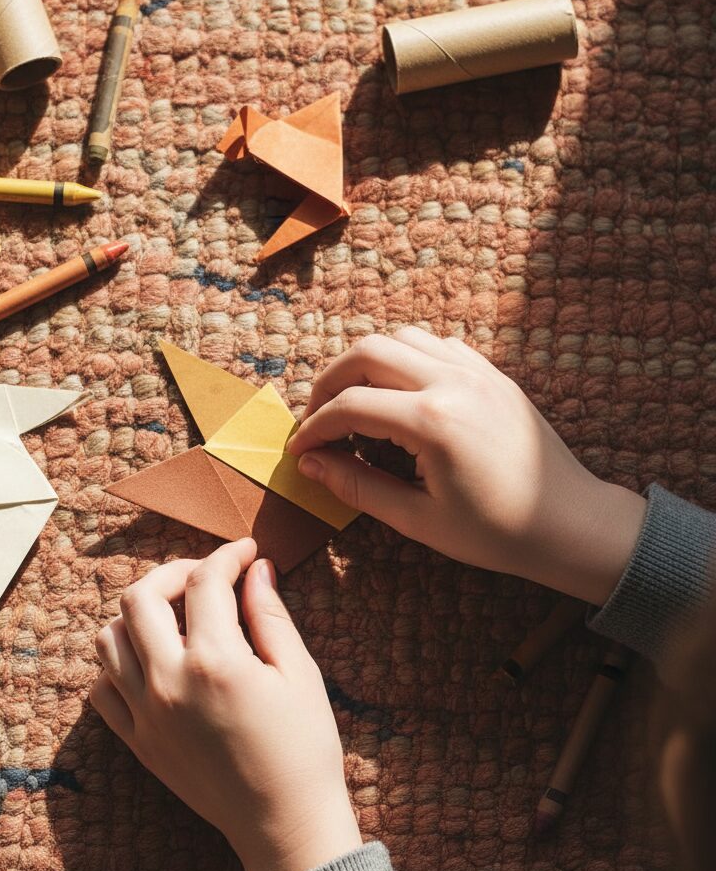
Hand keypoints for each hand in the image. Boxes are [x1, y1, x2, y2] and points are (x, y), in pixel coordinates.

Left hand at [89, 538, 360, 870]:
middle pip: (140, 598)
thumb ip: (270, 615)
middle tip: (205, 576)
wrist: (284, 827)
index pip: (205, 581)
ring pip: (109, 639)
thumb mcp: (300, 674)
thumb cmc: (303, 750)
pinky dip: (118, 665)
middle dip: (172, 572)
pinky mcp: (138, 742)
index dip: (227, 556)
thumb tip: (256, 569)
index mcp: (215, 661)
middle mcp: (168, 682)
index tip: (245, 553)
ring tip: (175, 618)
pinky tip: (153, 662)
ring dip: (138, 616)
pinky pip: (102, 689)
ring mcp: (146, 714)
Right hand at [287, 329, 645, 605]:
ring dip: (366, 363)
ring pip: (401, 337)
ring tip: (354, 401)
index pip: (349, 406)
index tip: (299, 451)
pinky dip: (405, 358)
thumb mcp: (418, 519)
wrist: (572, 524)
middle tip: (318, 418)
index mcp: (432, 421)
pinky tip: (399, 394)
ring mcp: (477, 372)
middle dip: (330, 382)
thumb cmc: (497, 533)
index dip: (314, 427)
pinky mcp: (493, 374)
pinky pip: (437, 345)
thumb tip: (310, 465)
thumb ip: (357, 486)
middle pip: (367, 352)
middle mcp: (452, 382)